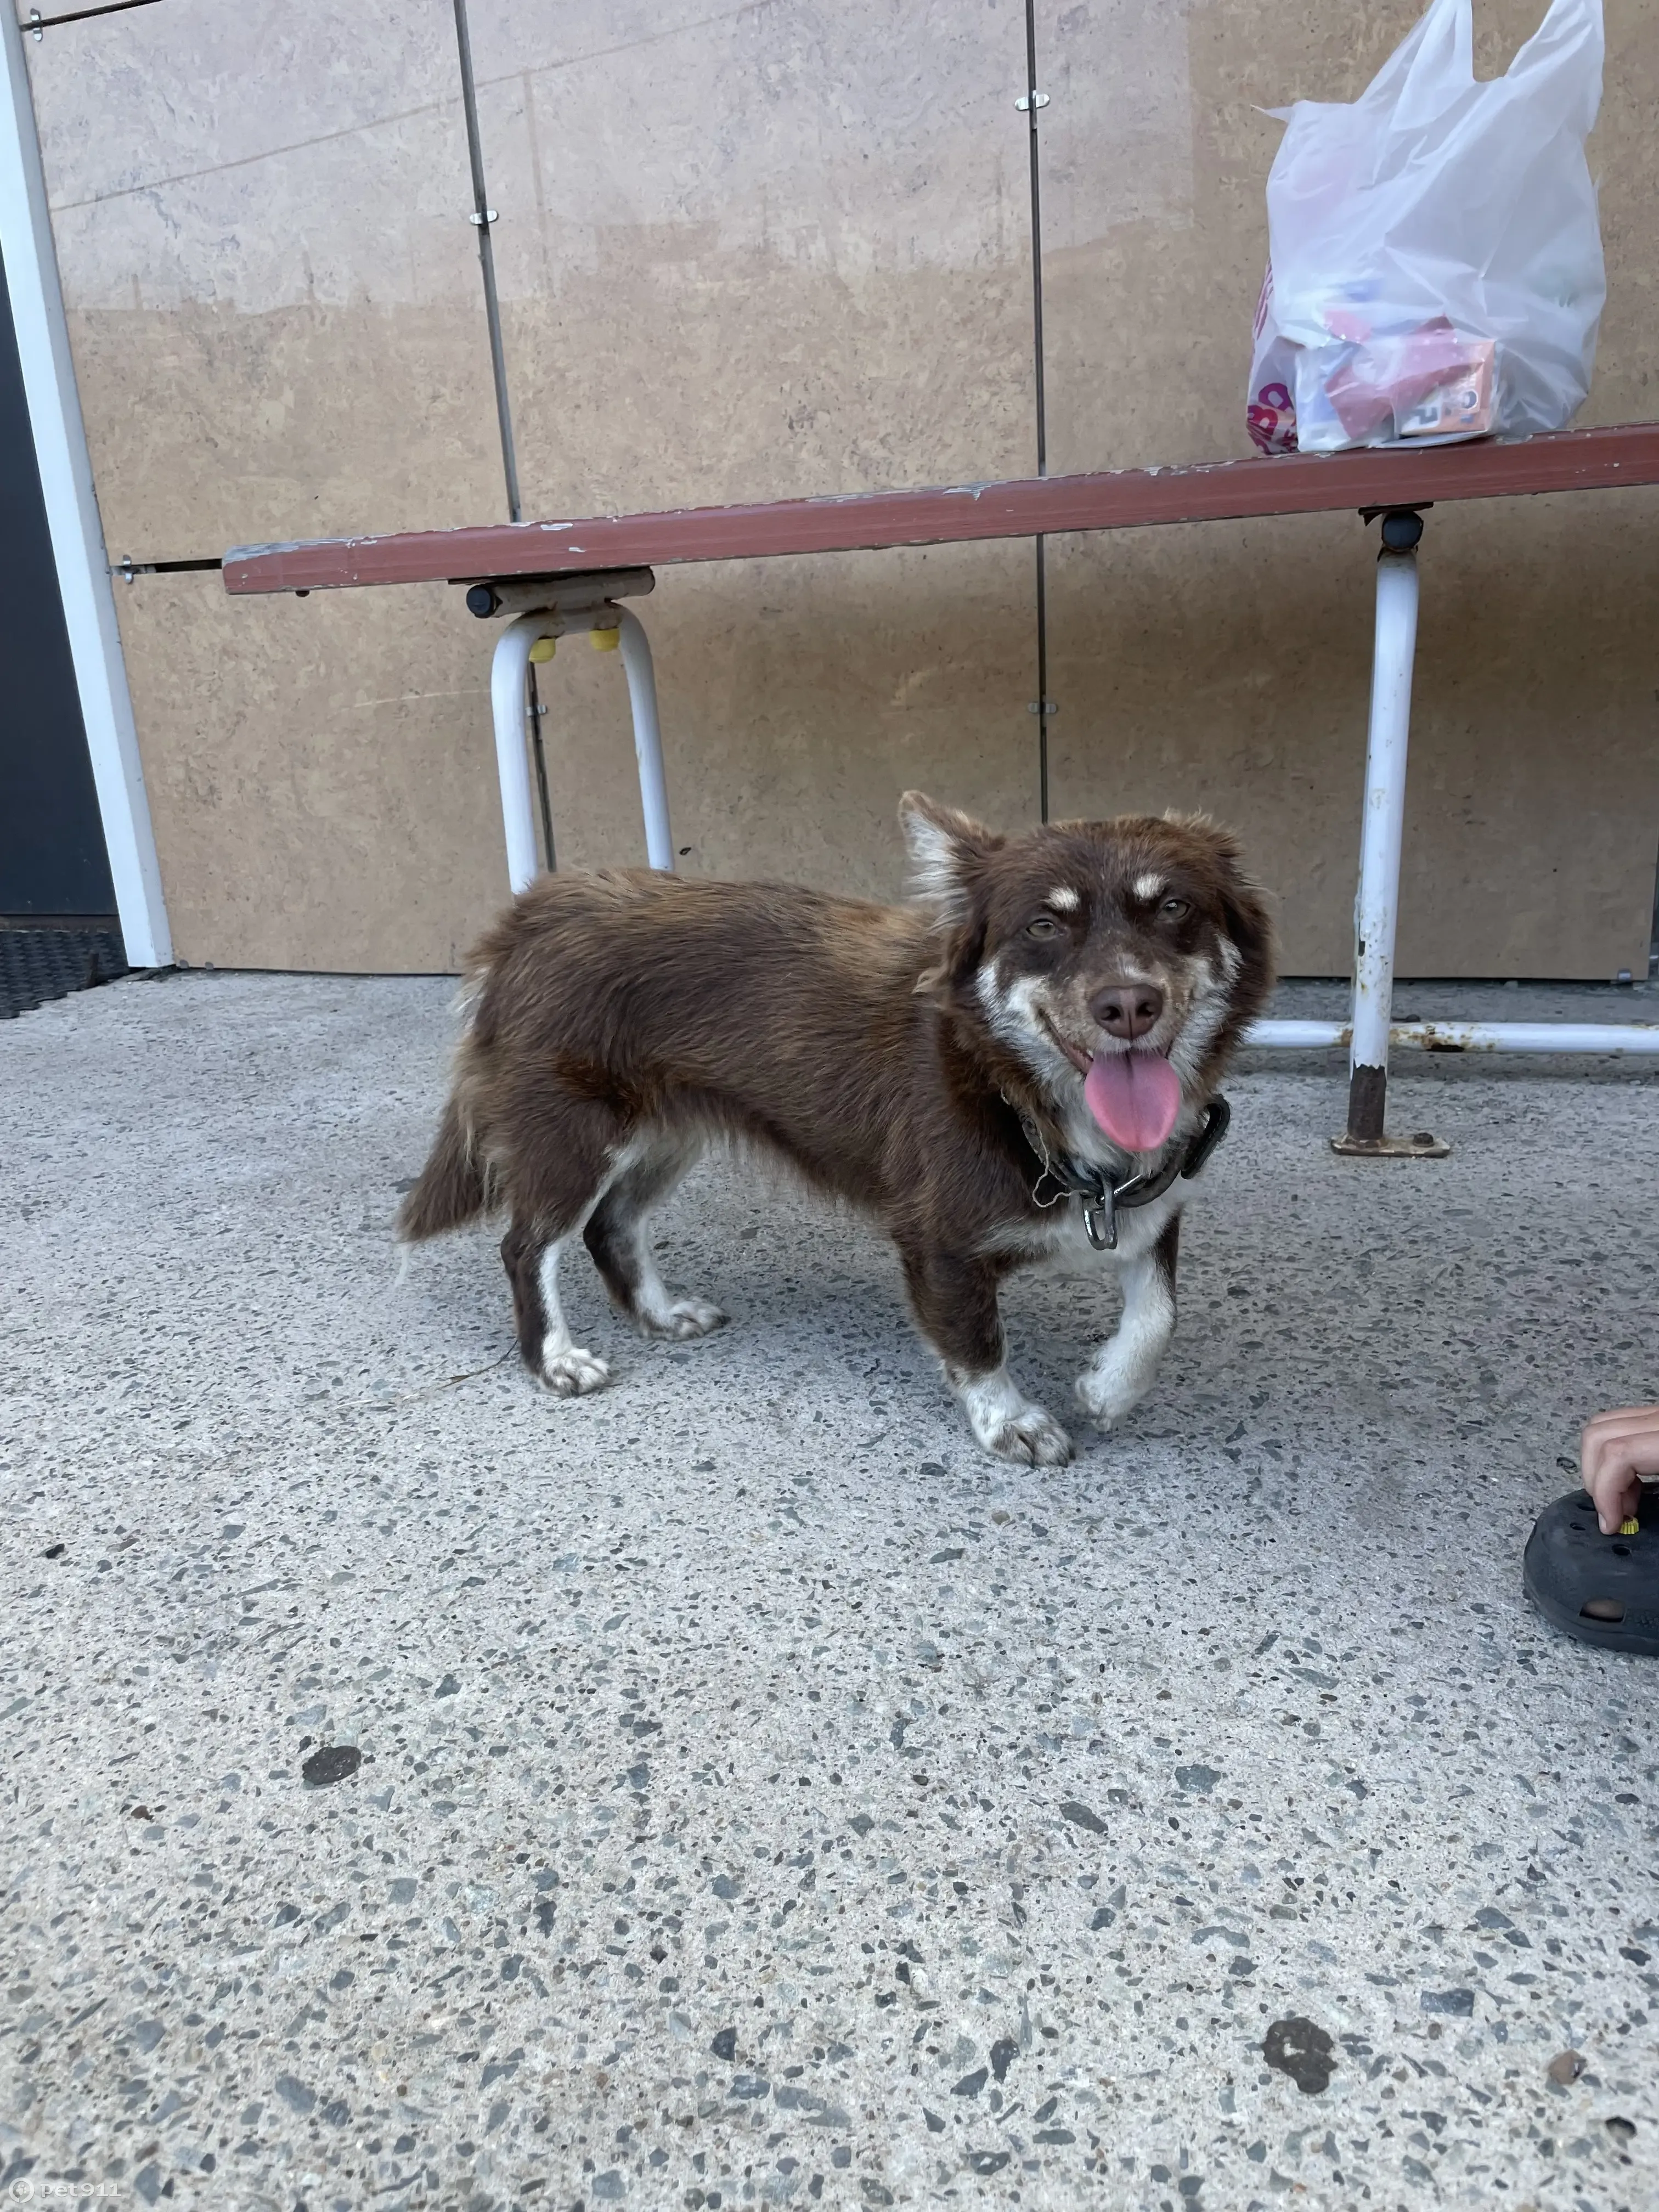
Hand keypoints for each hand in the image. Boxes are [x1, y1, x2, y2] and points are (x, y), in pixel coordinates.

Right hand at [1578, 1406, 1658, 1534]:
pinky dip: (1610, 1453)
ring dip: (1596, 1465)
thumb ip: (1658, 1503)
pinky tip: (1630, 1479)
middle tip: (1610, 1511)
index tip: (1611, 1522)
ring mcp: (1656, 1413)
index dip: (1604, 1492)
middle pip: (1597, 1435)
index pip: (1617, 1454)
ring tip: (1618, 1497)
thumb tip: (1629, 1524)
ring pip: (1600, 1425)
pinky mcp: (1656, 1418)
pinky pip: (1618, 1426)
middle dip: (1594, 1479)